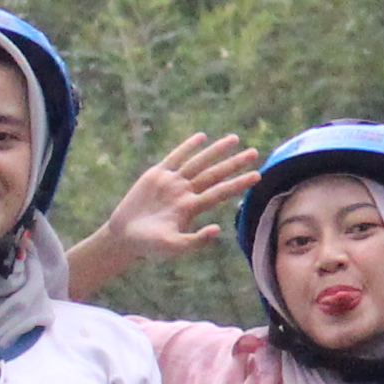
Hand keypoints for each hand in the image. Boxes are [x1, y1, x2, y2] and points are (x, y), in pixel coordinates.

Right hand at [95, 133, 258, 268]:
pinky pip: (175, 157)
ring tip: (234, 139)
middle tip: (254, 153)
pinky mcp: (157, 174)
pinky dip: (188, 147)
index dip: (239, 183)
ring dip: (216, 151)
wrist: (125, 236)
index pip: (221, 192)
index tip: (258, 175)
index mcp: (192, 207)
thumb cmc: (150, 245)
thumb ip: (195, 241)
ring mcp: (173, 182)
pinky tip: (202, 136)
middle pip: (215, 174)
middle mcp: (186, 192)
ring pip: (199, 162)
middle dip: (234, 163)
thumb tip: (217, 230)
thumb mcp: (174, 247)